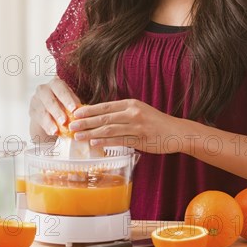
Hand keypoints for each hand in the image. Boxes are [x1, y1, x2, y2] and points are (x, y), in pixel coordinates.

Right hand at [29, 76, 81, 141]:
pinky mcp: (32, 111)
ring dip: (50, 122)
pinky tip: (52, 132)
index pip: (61, 90)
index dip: (67, 99)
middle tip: (65, 121)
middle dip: (57, 112)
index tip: (74, 109)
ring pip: (42, 111)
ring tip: (57, 130)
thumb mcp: (70, 100)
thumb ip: (75, 103)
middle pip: (50, 100)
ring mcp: (36, 100)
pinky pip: (39, 120)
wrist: (50, 110)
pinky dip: (46, 127)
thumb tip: (82, 110)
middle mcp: (43, 89)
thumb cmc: (64, 103)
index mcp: (55, 83)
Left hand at [69, 99, 183, 153]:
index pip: (105, 106)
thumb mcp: (139, 111)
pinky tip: (94, 143)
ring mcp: (136, 126)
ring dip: (91, 133)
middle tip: (71, 126)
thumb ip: (123, 113)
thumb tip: (101, 118)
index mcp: (131, 104)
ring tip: (78, 136)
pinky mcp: (140, 139)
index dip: (89, 110)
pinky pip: (119, 140)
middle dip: (86, 122)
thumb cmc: (155, 122)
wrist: (175, 132)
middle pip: (104, 117)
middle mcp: (132, 113)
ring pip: (109, 129)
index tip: (75, 113)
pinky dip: (105, 141)